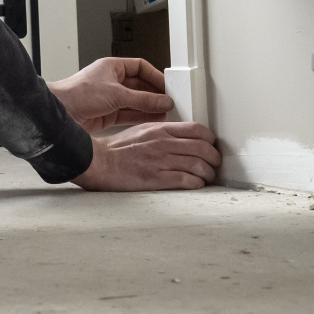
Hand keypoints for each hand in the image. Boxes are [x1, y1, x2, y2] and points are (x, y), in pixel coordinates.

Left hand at [49, 57, 174, 133]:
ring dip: (150, 107)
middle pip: (140, 86)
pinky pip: (130, 115)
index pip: (140, 67)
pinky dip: (141, 117)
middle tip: (170, 101)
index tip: (168, 86)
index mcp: (112, 67)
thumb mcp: (116, 94)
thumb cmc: (77, 94)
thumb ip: (142, 99)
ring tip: (166, 113)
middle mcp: (111, 82)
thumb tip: (163, 101)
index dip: (155, 76)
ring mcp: (110, 99)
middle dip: (154, 94)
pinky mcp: (108, 115)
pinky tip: (154, 120)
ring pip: (136, 102)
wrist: (60, 113)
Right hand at [71, 122, 220, 190]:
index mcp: (160, 129)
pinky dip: (196, 183)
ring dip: (207, 173)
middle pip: (203, 148)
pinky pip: (186, 180)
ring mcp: (161, 161)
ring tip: (206, 177)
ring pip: (198, 165)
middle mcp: (164, 143)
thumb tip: (182, 136)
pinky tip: (195, 184)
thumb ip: (162, 131)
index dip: (210, 139)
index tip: (211, 146)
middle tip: (214, 164)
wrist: (99, 162)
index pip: (197, 129)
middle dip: (214, 158)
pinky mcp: (157, 179)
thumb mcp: (141, 130)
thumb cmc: (117, 149)